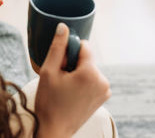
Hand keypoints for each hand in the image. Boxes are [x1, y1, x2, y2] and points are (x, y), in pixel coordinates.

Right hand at [34, 23, 110, 137]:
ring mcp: (105, 90)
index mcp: (91, 73)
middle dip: (72, 63)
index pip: (83, 46)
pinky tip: (71, 93)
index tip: (59, 64)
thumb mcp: (48, 71)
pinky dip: (82, 81)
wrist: (54, 130)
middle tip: (59, 79)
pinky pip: (92, 79)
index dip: (68, 51)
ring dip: (76, 72)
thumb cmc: (49, 102)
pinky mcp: (103, 97)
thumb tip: (63, 27)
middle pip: (86, 58)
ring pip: (88, 68)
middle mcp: (103, 80)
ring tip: (64, 88)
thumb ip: (57, 47)